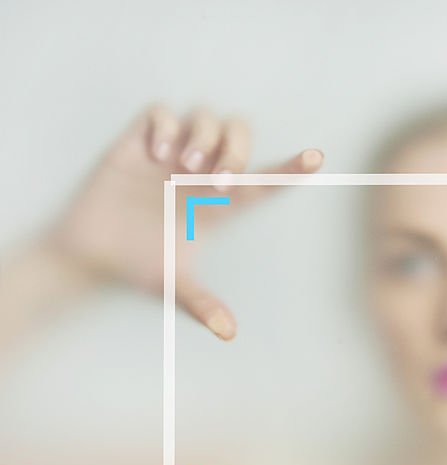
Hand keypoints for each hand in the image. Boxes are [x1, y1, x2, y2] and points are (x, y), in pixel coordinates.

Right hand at [48, 104, 322, 339]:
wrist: (92, 254)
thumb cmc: (140, 264)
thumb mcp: (174, 287)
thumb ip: (202, 305)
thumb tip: (228, 332)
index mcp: (218, 204)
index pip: (262, 181)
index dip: (289, 169)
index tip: (317, 159)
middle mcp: (200, 173)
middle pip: (239, 134)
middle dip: (236, 148)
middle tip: (219, 178)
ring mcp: (170, 155)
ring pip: (205, 117)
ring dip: (203, 136)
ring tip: (183, 165)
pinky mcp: (138, 144)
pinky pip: (160, 112)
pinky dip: (164, 126)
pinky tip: (156, 155)